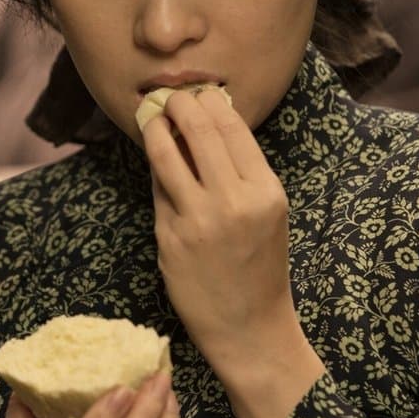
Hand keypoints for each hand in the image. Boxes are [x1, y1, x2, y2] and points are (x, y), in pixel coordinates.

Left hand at [142, 91, 322, 417]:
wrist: (247, 326)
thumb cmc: (259, 265)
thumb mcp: (267, 212)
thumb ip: (242, 170)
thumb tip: (210, 119)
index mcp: (266, 191)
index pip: (232, 127)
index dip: (209, 101)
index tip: (197, 91)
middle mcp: (233, 202)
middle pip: (199, 130)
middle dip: (179, 103)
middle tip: (168, 94)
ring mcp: (198, 220)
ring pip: (167, 153)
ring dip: (155, 126)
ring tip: (151, 114)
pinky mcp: (169, 238)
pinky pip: (157, 189)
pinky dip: (155, 166)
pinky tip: (154, 154)